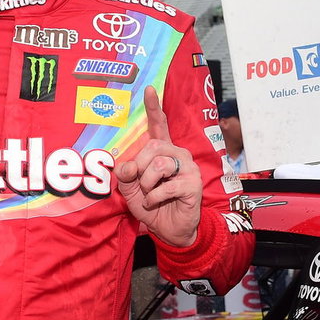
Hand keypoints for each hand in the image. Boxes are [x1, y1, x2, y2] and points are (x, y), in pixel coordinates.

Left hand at [115, 87, 202, 248]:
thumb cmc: (152, 205)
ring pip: (160, 163)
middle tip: (139, 182)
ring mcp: (187, 167)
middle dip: (139, 166)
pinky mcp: (193, 183)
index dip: (153, 107)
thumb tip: (126, 165)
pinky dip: (154, 196)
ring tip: (149, 194)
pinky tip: (156, 202)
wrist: (169, 230)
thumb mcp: (131, 190)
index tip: (148, 89)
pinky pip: (167, 185)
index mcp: (162, 151)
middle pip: (154, 146)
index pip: (159, 125)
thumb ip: (126, 175)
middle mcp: (177, 154)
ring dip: (147, 183)